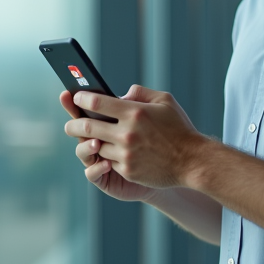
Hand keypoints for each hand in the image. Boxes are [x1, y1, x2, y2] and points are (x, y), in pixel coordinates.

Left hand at [64, 85, 205, 190]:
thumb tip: (119, 94)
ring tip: (87, 138)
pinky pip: (107, 162)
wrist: (192, 161)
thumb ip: (140, 93)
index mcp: (134, 112)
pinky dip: (106, 156)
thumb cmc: (179, 129)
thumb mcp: (165, 101)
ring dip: (89, 142)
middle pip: (87, 126)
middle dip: (74, 124)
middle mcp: (127, 133)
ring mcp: (126, 154)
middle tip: (71, 124)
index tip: (76, 97)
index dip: (82, 98)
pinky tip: (107, 152)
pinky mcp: (127, 170)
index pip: (97, 102)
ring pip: (95, 146)